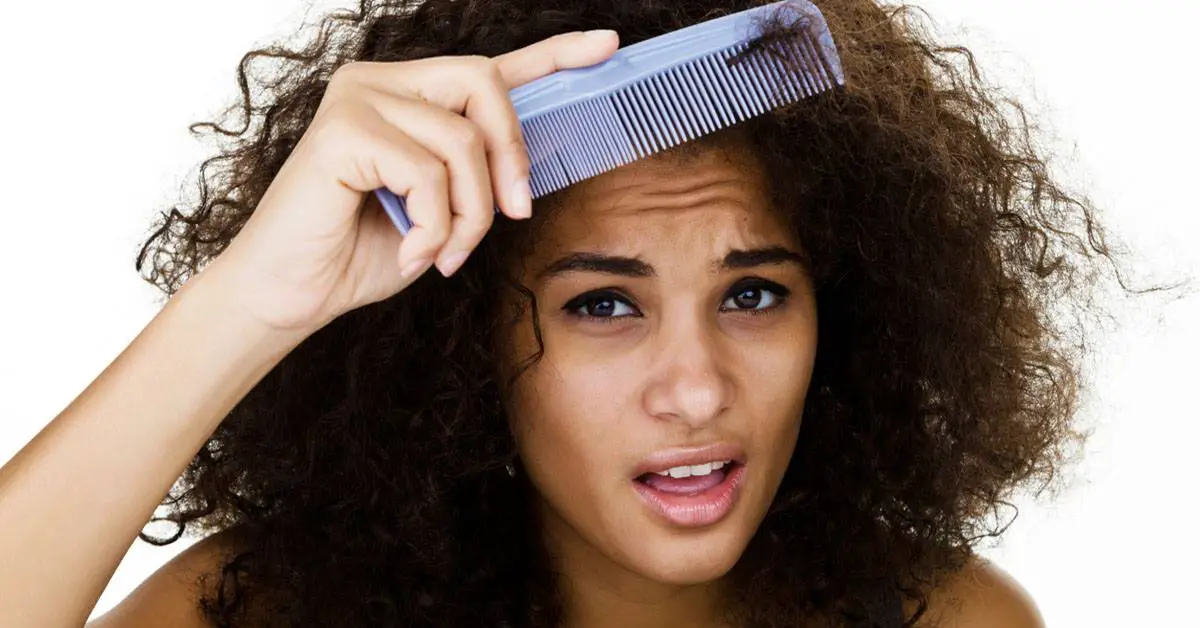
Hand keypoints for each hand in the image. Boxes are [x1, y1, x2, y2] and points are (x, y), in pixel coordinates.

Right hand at [206, 30, 619, 332]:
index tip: (607, 46)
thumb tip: (527, 172)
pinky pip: (426, 172)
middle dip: (511, 156)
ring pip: (462, 140)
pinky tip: (413, 252)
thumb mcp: (441, 211)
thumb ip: (478, 176)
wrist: (291, 294)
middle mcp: (381, 81)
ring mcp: (358, 98)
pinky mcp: (341, 129)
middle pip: (484, 83)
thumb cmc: (363, 252)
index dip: (554, 56)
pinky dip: (434, 226)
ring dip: (470, 212)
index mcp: (409, 95)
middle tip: (514, 213)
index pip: (492, 68)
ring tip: (446, 253)